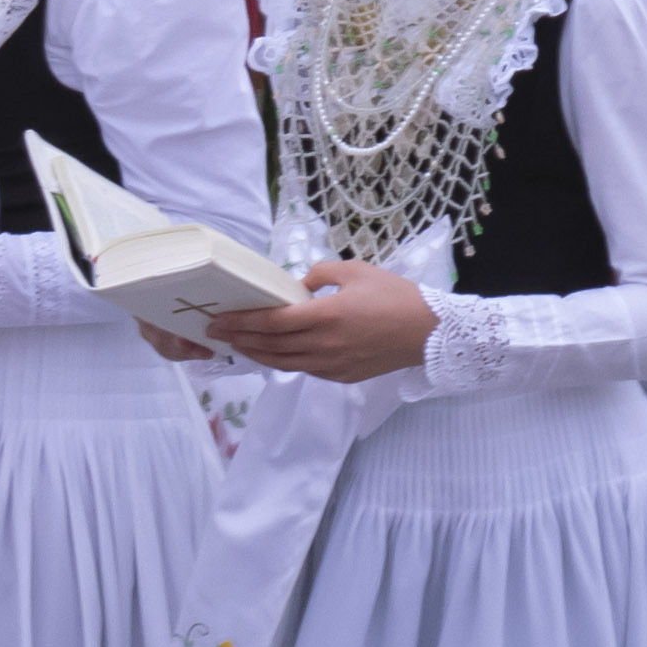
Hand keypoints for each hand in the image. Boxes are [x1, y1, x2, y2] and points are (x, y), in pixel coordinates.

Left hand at [202, 260, 440, 384]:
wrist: (430, 332)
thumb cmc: (396, 296)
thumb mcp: (358, 271)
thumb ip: (321, 273)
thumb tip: (299, 286)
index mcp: (325, 315)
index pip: (270, 321)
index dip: (240, 321)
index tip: (218, 319)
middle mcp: (322, 344)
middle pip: (269, 344)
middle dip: (239, 338)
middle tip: (216, 332)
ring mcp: (330, 364)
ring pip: (281, 362)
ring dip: (255, 354)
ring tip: (239, 345)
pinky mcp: (340, 376)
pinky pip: (303, 369)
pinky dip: (282, 362)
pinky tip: (275, 354)